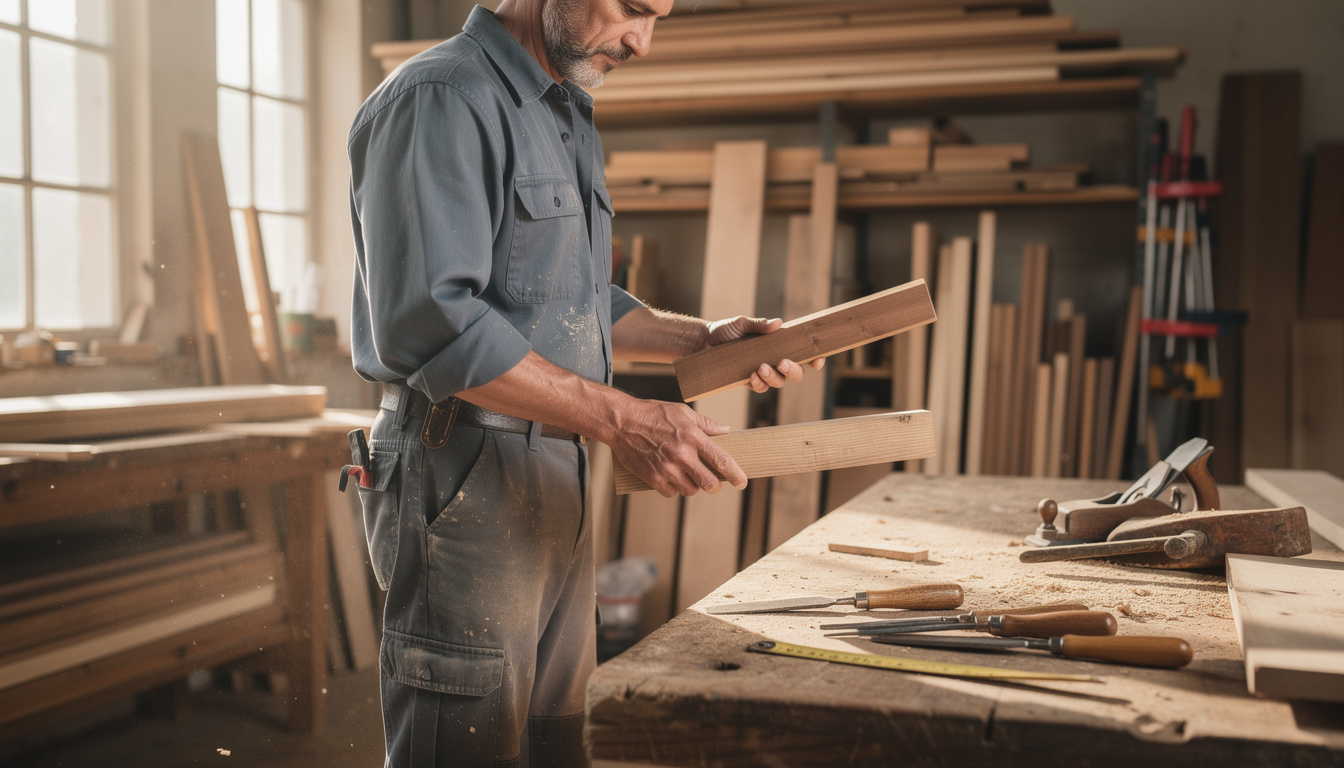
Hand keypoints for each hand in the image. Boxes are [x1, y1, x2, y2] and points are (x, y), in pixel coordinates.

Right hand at [607, 398, 746, 497]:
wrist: (622, 421)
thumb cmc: (653, 414)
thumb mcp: (682, 412)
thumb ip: (706, 424)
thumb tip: (726, 430)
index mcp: (693, 437)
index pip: (721, 460)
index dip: (735, 475)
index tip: (741, 482)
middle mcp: (682, 454)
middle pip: (709, 483)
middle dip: (715, 486)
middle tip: (714, 484)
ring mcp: (667, 468)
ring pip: (690, 490)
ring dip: (693, 486)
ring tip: (688, 476)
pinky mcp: (653, 477)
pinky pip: (671, 493)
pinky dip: (674, 489)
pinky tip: (672, 478)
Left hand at [705, 316, 825, 392]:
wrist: (703, 342)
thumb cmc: (725, 330)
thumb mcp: (741, 323)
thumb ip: (759, 324)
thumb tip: (778, 323)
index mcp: (779, 345)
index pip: (803, 353)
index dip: (814, 358)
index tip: (818, 360)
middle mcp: (774, 360)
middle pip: (796, 373)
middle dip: (794, 370)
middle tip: (782, 362)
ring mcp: (763, 372)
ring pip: (779, 383)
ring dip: (773, 377)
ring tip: (761, 367)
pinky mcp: (749, 381)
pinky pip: (761, 388)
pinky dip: (759, 383)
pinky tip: (751, 376)